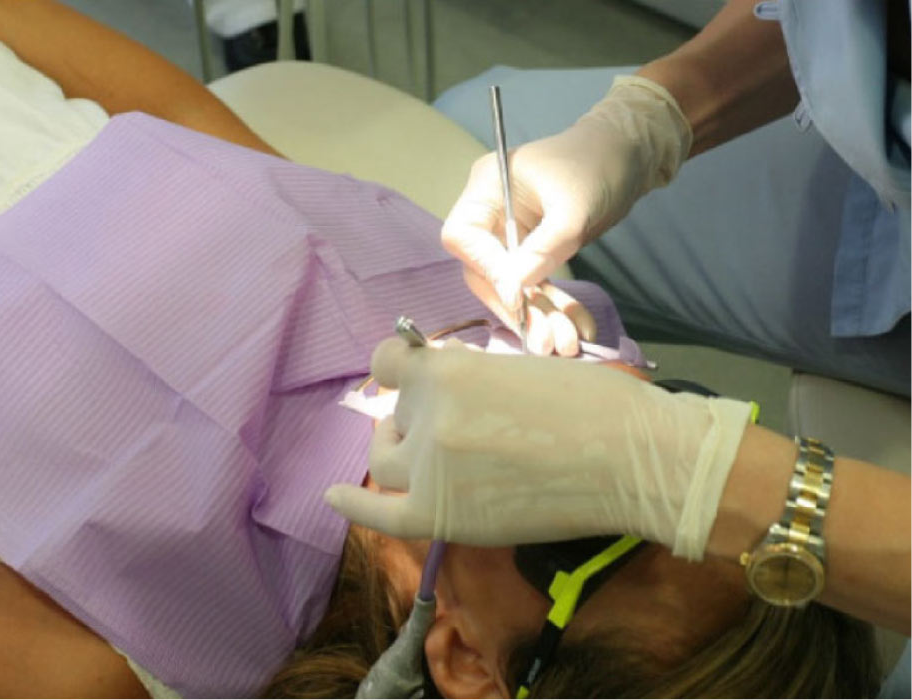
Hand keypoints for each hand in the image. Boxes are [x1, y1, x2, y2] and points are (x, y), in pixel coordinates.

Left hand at [325, 337, 749, 559]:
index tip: (412, 379)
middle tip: (457, 430)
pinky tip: (333, 497)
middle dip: (415, 418)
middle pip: (394, 415)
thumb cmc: (595, 403)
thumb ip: (471, 379)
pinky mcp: (440, 515)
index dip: (401, 370)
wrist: (632, 458)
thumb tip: (446, 394)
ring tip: (434, 459)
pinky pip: (379, 513)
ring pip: (386, 460)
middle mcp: (427, 414)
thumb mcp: (521, 366)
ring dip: (403, 454)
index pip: (389, 362)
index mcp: (448, 369)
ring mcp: (429, 467)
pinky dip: (353, 506)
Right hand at [441, 75, 691, 350]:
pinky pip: (536, 284)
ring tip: (565, 345)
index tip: (517, 296)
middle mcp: (491, 212)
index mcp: (487, 187)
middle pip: (485, 270)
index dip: (486, 269)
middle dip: (516, 307)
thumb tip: (513, 291)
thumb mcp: (574, 207)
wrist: (632, 153)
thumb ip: (543, 248)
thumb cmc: (599, 164)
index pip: (464, 236)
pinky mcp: (533, 249)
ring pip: (512, 285)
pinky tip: (579, 327)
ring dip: (538, 316)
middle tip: (545, 341)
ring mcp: (511, 233)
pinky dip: (556, 307)